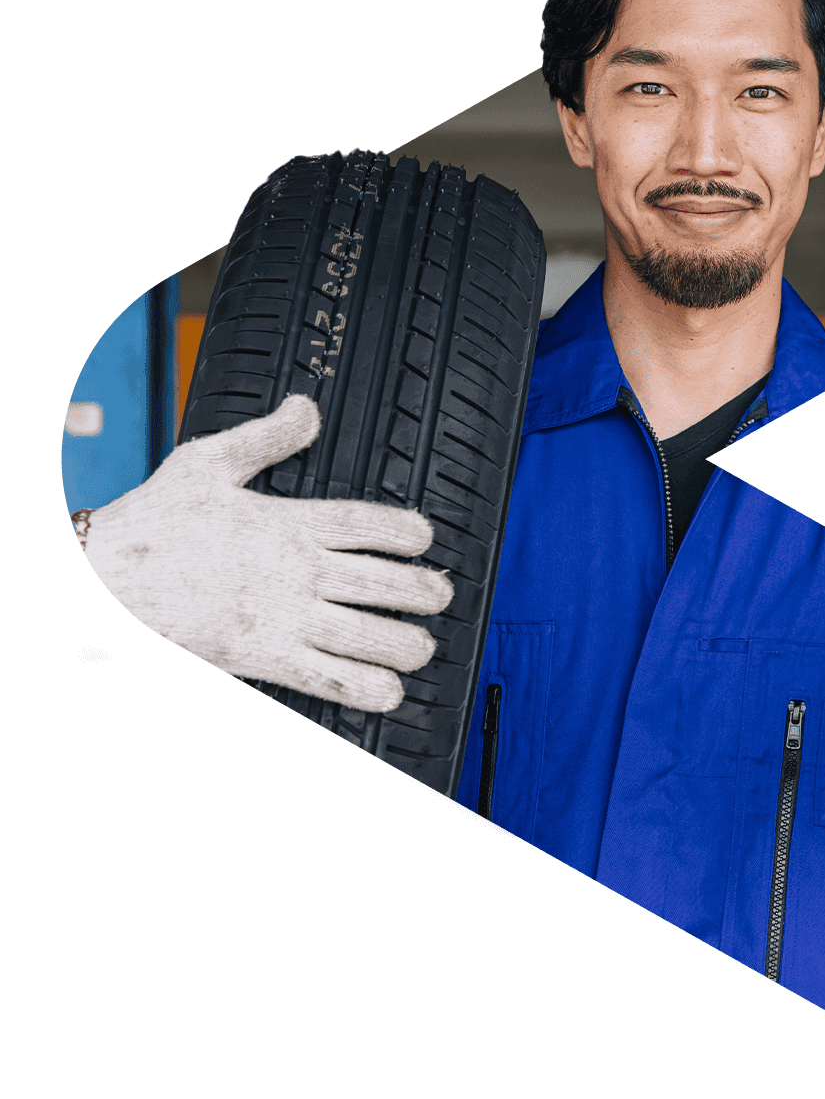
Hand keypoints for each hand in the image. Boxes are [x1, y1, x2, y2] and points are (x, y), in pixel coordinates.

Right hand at [82, 395, 450, 711]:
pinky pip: (330, 678)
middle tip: (441, 596)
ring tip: (424, 646)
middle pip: (383, 582)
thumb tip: (307, 407)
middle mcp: (298, 571)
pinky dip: (366, 689)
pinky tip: (390, 693)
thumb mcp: (208, 463)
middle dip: (423, 592)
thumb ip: (266, 438)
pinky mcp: (266, 658)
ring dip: (406, 643)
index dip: (406, 531)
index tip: (427, 538)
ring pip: (368, 634)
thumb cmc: (153, 526)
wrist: (105, 584)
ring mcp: (285, 617)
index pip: (367, 523)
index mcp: (289, 522)